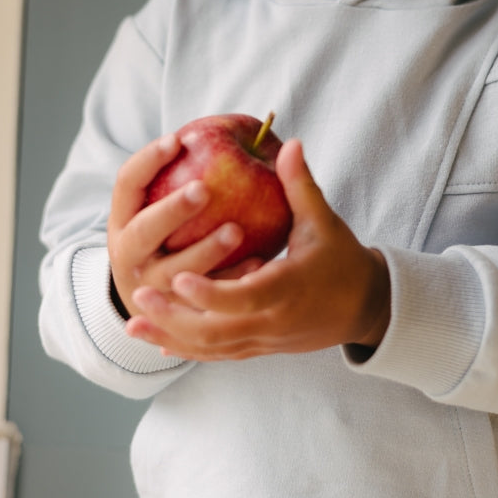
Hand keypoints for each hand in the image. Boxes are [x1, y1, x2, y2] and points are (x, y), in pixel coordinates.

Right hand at [107, 134, 261, 318]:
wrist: (152, 301)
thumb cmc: (168, 235)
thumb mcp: (158, 206)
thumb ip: (182, 174)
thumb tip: (231, 126)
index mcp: (123, 219)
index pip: (126, 183)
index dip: (148, 160)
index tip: (178, 139)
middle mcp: (129, 254)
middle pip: (143, 231)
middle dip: (171, 210)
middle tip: (203, 189)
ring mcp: (150, 287)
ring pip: (174, 272)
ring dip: (204, 251)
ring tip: (237, 230)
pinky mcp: (176, 313)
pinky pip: (204, 300)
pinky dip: (231, 281)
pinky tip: (259, 263)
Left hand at [124, 139, 390, 360]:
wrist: (364, 308)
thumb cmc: (341, 259)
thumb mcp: (323, 223)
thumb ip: (300, 186)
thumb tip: (288, 143)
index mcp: (289, 289)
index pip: (244, 298)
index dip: (209, 294)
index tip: (178, 278)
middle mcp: (273, 321)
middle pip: (216, 331)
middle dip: (175, 317)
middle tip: (139, 294)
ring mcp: (264, 340)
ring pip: (211, 348)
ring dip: (171, 335)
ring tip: (133, 321)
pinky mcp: (259, 348)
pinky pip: (218, 354)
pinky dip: (187, 349)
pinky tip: (158, 340)